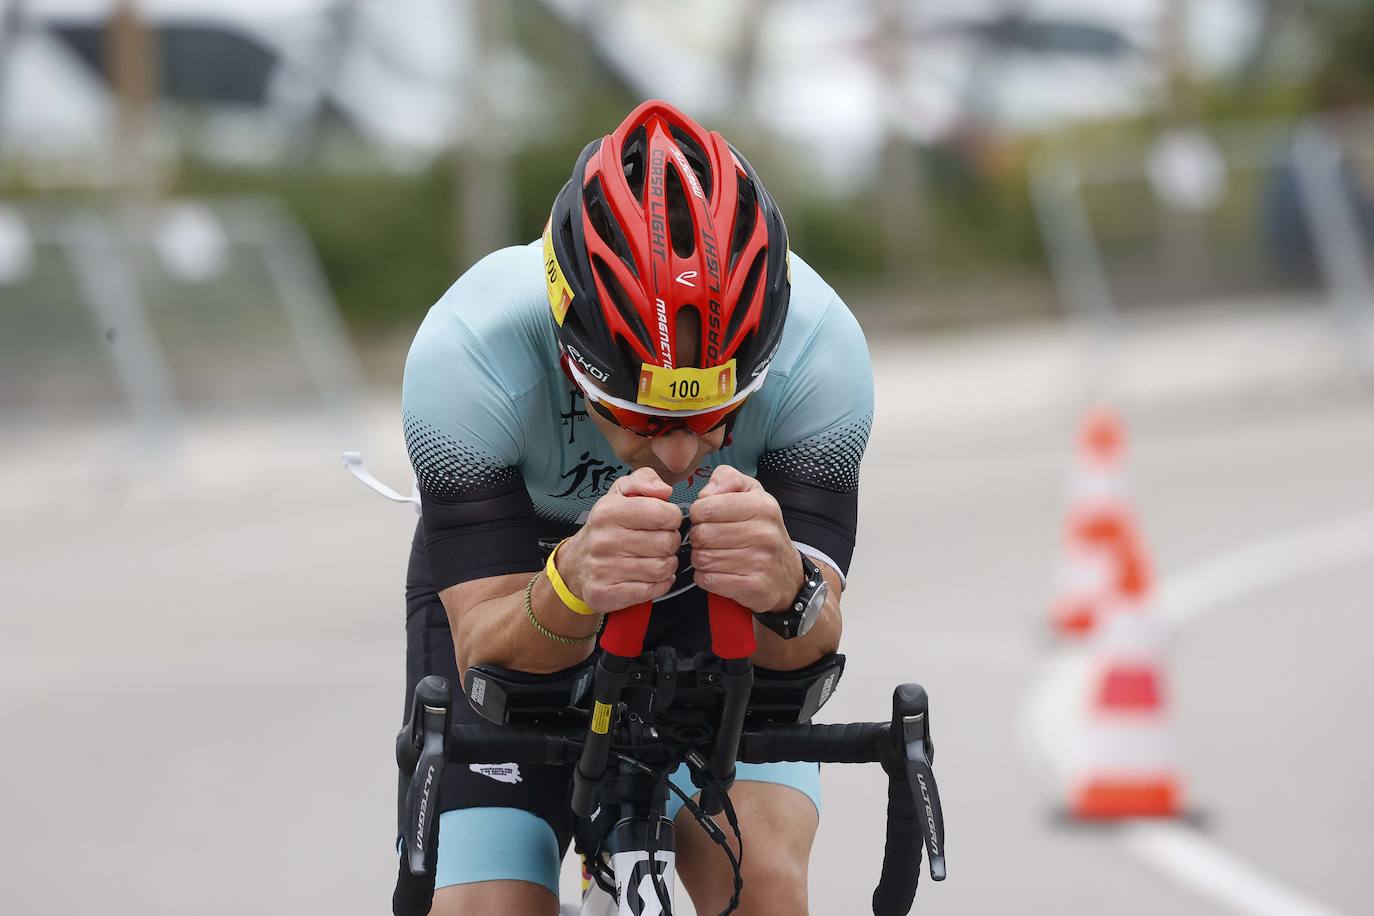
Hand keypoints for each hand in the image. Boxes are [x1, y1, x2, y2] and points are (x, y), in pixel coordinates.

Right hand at [557, 467, 682, 612]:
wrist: (576, 564)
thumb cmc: (607, 526)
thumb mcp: (620, 493)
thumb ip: (644, 480)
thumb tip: (664, 491)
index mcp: (609, 511)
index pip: (664, 514)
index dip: (671, 518)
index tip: (663, 521)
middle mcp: (603, 540)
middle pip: (667, 543)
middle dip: (670, 542)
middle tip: (660, 542)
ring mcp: (603, 569)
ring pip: (662, 568)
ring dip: (667, 564)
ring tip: (656, 558)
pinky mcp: (605, 593)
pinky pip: (652, 589)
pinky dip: (660, 584)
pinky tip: (651, 576)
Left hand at [688, 465, 803, 613]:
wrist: (786, 573)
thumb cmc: (760, 528)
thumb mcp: (750, 493)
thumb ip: (726, 479)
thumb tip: (705, 494)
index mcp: (762, 506)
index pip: (706, 507)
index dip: (698, 513)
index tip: (707, 518)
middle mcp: (765, 533)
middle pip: (702, 535)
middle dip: (698, 538)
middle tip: (709, 540)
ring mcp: (761, 562)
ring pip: (702, 559)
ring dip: (701, 558)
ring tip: (715, 555)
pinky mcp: (754, 586)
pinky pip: (709, 580)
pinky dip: (706, 577)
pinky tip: (718, 571)